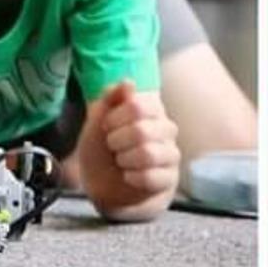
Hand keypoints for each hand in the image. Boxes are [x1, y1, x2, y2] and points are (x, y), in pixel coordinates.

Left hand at [79, 79, 178, 220]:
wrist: (102, 184)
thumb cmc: (101, 148)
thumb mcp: (96, 121)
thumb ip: (110, 99)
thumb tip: (128, 82)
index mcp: (150, 109)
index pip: (138, 106)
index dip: (114, 118)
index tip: (106, 126)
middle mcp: (166, 129)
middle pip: (142, 131)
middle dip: (116, 141)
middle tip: (113, 146)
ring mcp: (171, 155)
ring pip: (148, 154)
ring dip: (124, 160)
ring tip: (121, 161)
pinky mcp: (170, 179)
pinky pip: (152, 177)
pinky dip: (131, 177)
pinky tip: (128, 176)